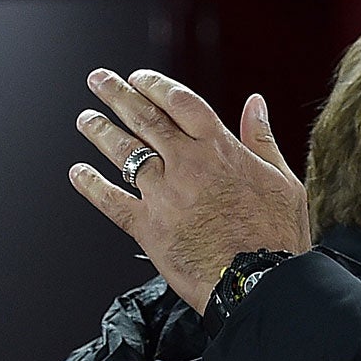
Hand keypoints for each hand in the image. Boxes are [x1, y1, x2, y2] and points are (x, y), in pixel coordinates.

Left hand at [69, 69, 310, 311]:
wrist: (259, 282)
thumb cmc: (276, 237)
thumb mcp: (283, 180)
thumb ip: (262, 138)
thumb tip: (255, 104)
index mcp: (219, 149)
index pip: (179, 102)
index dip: (155, 85)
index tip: (139, 78)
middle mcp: (186, 165)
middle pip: (144, 118)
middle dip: (117, 95)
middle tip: (99, 80)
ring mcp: (163, 195)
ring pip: (123, 152)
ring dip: (100, 131)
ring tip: (86, 119)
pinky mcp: (147, 227)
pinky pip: (111, 201)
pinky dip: (91, 185)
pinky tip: (78, 173)